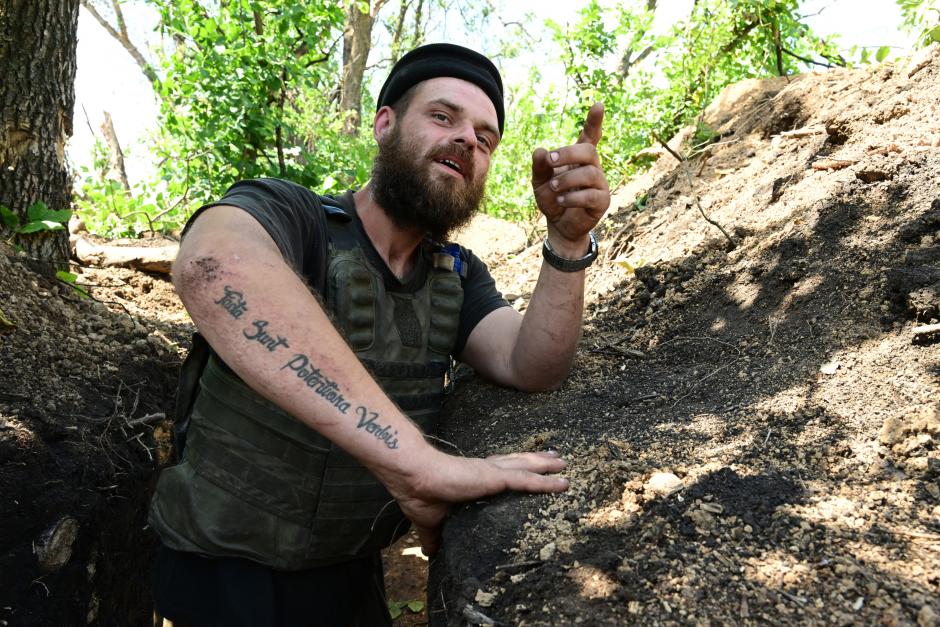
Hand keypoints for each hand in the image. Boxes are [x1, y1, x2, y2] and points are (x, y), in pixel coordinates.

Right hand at [386, 450, 567, 555]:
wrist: (415, 477)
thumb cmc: (419, 494)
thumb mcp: (430, 521)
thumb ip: (434, 535)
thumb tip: (430, 553)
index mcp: (472, 479)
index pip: (499, 472)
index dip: (513, 469)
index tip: (525, 469)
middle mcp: (486, 470)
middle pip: (518, 463)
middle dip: (536, 461)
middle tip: (555, 459)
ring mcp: (492, 472)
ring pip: (526, 467)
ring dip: (546, 465)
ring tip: (564, 463)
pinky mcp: (494, 477)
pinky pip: (526, 479)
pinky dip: (546, 481)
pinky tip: (561, 481)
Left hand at [531, 102, 610, 255]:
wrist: (558, 225)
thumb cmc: (552, 198)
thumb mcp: (539, 181)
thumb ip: (539, 166)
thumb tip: (540, 151)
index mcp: (579, 158)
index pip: (590, 136)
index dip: (594, 121)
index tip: (598, 105)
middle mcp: (593, 167)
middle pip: (589, 151)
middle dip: (568, 153)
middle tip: (550, 161)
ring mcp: (600, 184)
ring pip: (590, 173)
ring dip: (567, 180)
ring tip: (553, 188)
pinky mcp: (602, 201)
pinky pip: (591, 195)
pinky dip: (573, 197)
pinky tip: (561, 201)